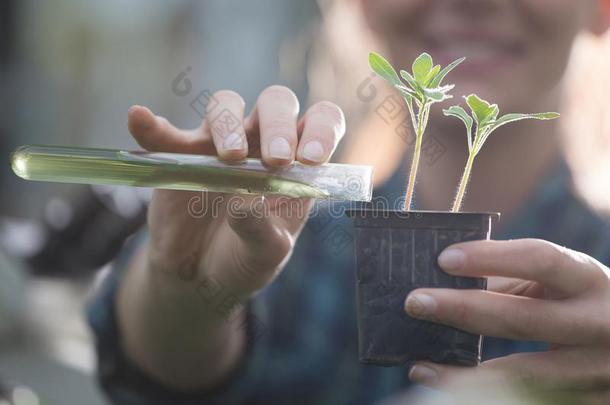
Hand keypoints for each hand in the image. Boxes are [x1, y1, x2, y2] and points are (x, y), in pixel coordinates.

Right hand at [118, 86, 344, 389]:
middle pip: (275, 104)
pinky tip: (139, 117)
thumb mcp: (264, 255)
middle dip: (278, 124)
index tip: (311, 157)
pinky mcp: (181, 156)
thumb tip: (245, 198)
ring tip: (231, 159)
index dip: (322, 129)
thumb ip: (260, 228)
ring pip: (227, 105)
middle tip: (276, 159)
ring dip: (230, 124)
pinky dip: (152, 126)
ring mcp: (220, 145)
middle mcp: (262, 144)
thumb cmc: (245, 259)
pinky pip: (166, 134)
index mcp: (296, 163)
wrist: (201, 277)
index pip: (320, 121)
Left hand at [405, 239, 609, 402]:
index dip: (491, 257)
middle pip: (522, 318)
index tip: (444, 259)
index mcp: (589, 279)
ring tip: (421, 367)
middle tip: (415, 303)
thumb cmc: (579, 304)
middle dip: (462, 310)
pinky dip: (483, 396)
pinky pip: (528, 401)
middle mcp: (598, 324)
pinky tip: (447, 388)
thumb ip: (507, 280)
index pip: (540, 259)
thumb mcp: (556, 283)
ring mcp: (596, 370)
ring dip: (465, 375)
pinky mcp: (590, 402)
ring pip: (524, 375)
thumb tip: (442, 281)